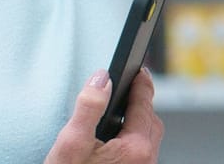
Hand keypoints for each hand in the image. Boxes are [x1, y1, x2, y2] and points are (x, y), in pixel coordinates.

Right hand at [45, 69, 164, 163]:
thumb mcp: (71, 143)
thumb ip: (89, 106)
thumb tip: (102, 78)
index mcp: (135, 148)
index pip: (144, 105)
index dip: (140, 83)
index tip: (138, 70)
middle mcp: (146, 162)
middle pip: (151, 122)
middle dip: (143, 102)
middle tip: (131, 86)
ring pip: (149, 140)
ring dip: (140, 122)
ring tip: (124, 111)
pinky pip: (143, 154)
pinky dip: (136, 139)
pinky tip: (118, 139)